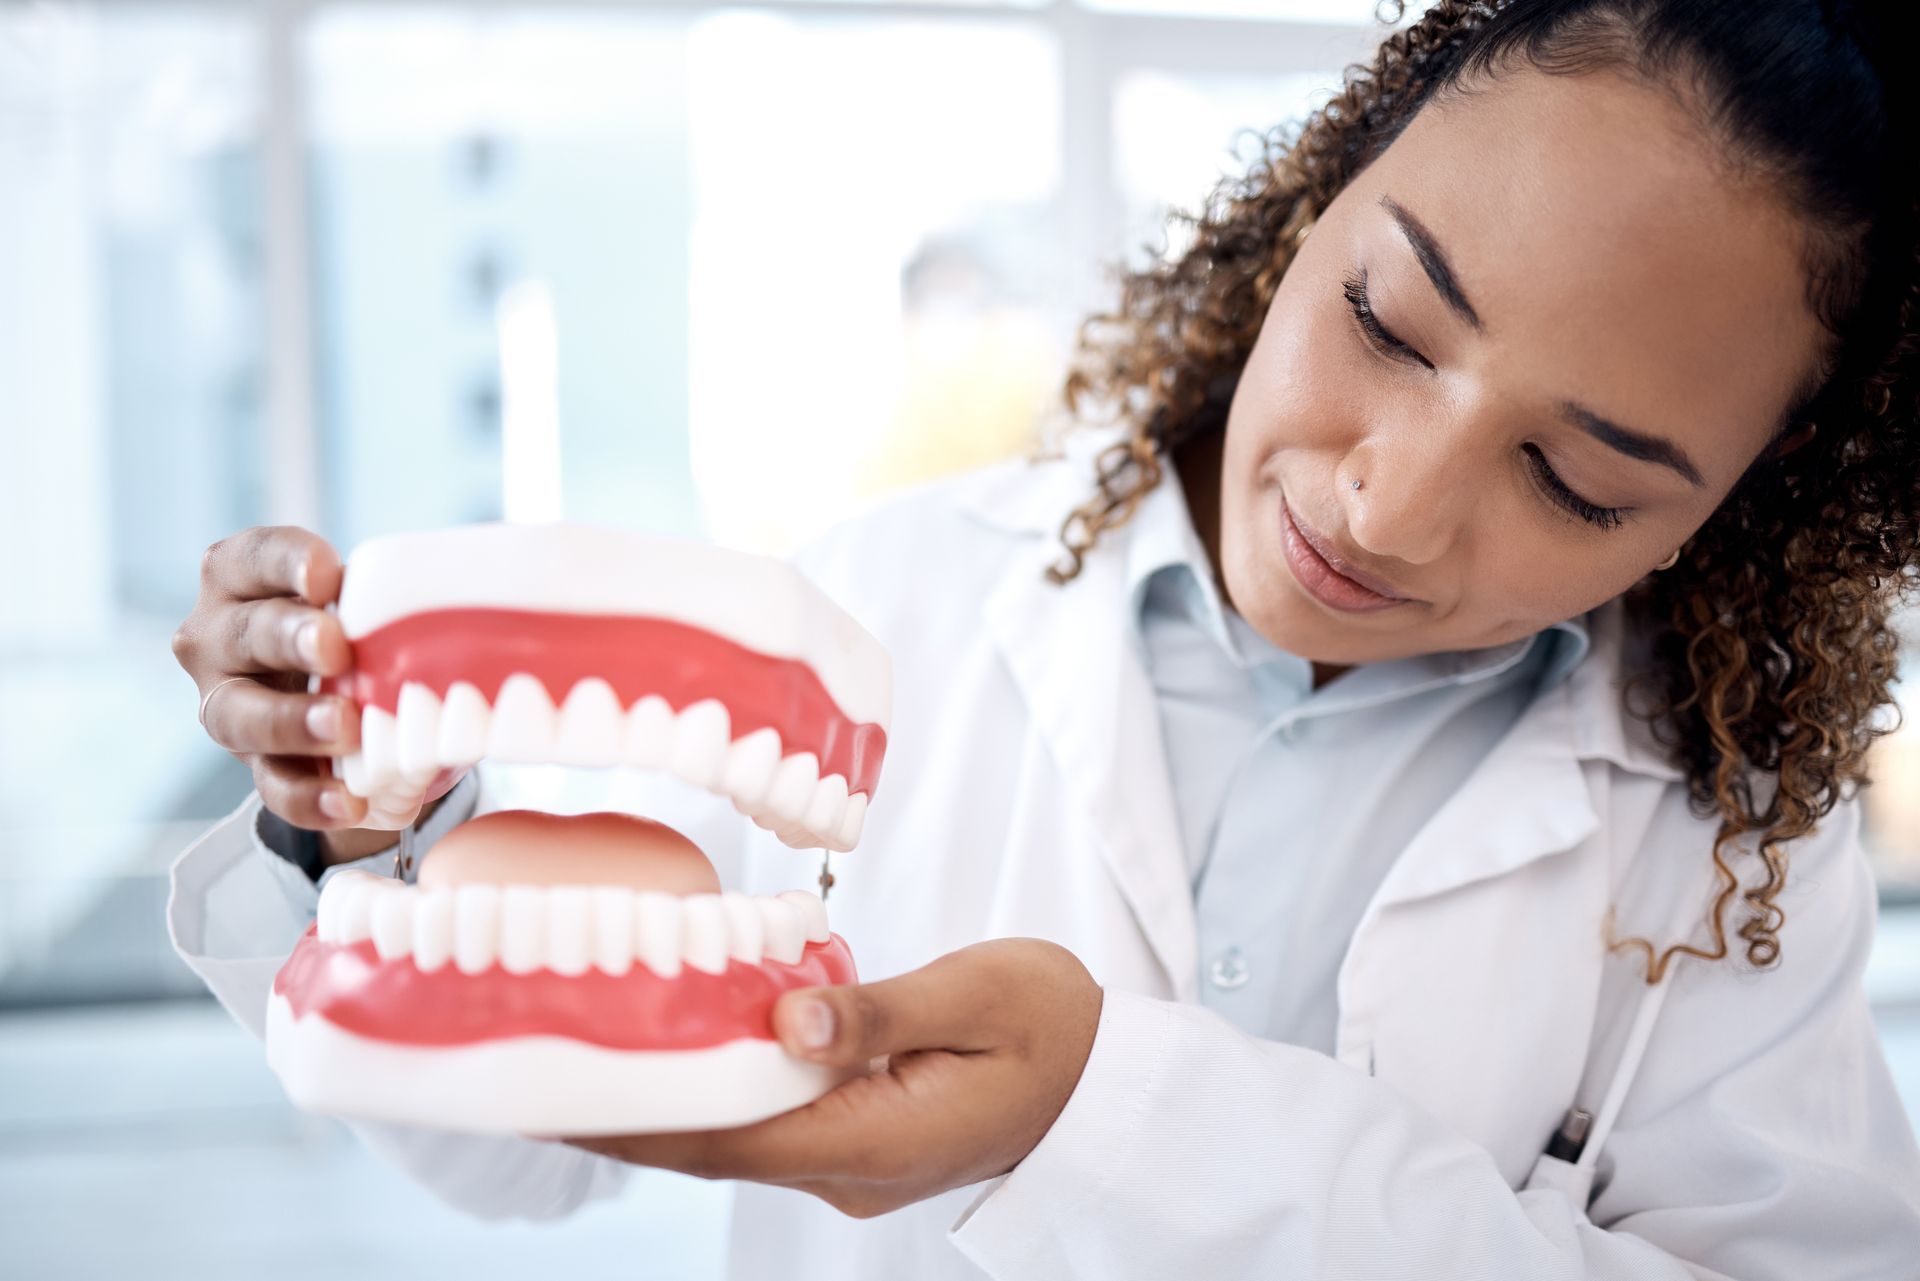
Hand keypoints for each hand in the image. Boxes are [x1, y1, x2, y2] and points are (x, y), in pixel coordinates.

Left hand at [563, 938, 1102, 1218]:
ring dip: (658, 1095)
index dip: (632, 1118)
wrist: (1108, 1082)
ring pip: (731, 1132)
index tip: (550, 1092)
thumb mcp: (981, 997)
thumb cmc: (1056, 1026)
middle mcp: (850, 1166)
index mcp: (879, 1140)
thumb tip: (786, 1017)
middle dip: (618, 1109)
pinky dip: (708, 1085)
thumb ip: (879, 1011)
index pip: (727, 1138)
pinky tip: (664, 1042)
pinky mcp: (854, 1137)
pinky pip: (763, 1117)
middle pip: (711, 1143)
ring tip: (570, 1042)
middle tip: (521, 1059)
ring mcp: (850, 1159)